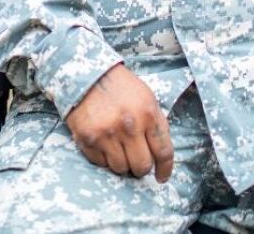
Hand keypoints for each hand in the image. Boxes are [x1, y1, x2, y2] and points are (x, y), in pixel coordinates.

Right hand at [65, 63, 173, 182]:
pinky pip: (101, 164)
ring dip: (122, 163)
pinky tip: (105, 143)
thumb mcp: (147, 98)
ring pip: (121, 169)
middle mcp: (129, 126)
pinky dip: (105, 158)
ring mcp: (107, 134)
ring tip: (119, 149)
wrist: (88, 76)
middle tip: (137, 160)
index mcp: (148, 114)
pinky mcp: (88, 139)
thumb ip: (156, 124)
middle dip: (142, 167)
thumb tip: (161, 154)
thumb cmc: (122, 88)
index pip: (163, 152)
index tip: (162, 177)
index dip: (165, 169)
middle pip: (142, 166)